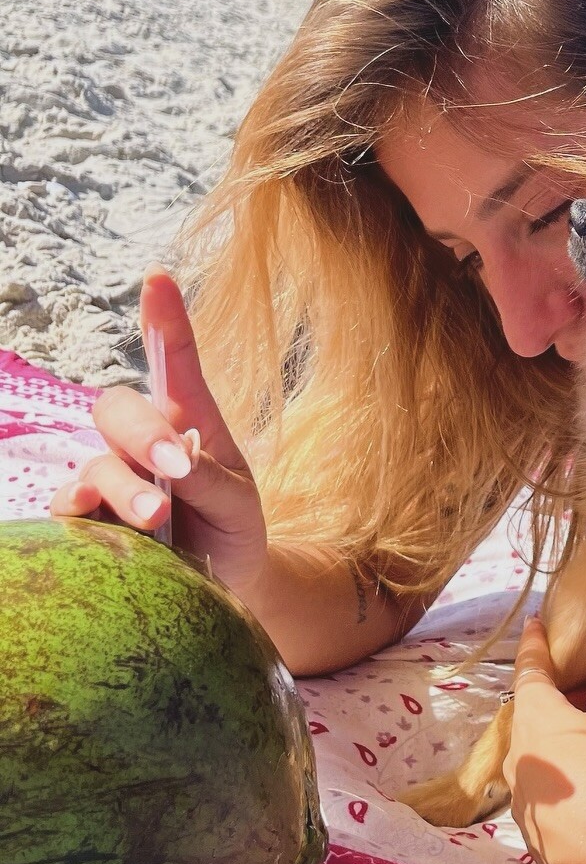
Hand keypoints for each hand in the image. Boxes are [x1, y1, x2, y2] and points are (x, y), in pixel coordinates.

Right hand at [50, 267, 268, 588]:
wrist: (226, 586)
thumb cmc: (234, 529)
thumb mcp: (240, 502)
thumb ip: (213, 478)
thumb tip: (175, 462)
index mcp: (188, 422)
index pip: (174, 364)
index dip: (164, 321)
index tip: (158, 278)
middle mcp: (142, 443)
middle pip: (118, 409)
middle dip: (142, 434)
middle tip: (175, 469)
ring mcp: (111, 479)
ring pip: (95, 464)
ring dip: (122, 487)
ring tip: (156, 518)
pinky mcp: (90, 521)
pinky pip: (66, 507)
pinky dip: (78, 510)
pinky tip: (92, 516)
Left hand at [503, 617, 585, 863]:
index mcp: (534, 718)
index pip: (530, 671)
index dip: (535, 647)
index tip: (534, 626)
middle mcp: (517, 755)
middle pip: (532, 717)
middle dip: (558, 702)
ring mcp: (523, 797)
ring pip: (538, 758)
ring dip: (562, 744)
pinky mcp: (535, 834)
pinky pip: (548, 794)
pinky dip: (567, 781)